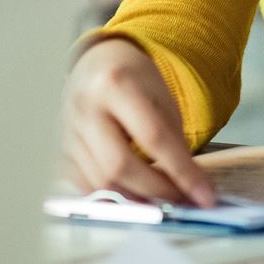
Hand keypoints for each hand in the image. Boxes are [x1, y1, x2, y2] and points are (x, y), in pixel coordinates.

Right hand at [61, 37, 215, 207]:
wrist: (95, 64)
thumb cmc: (132, 78)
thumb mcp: (161, 95)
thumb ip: (173, 136)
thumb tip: (187, 182)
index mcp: (116, 84)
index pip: (154, 137)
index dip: (181, 171)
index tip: (204, 195)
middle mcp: (85, 108)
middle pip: (119, 165)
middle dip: (156, 190)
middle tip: (182, 200)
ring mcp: (67, 131)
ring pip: (100, 182)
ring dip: (137, 199)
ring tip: (163, 199)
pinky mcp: (60, 151)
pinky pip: (85, 186)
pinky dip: (113, 197)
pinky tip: (134, 194)